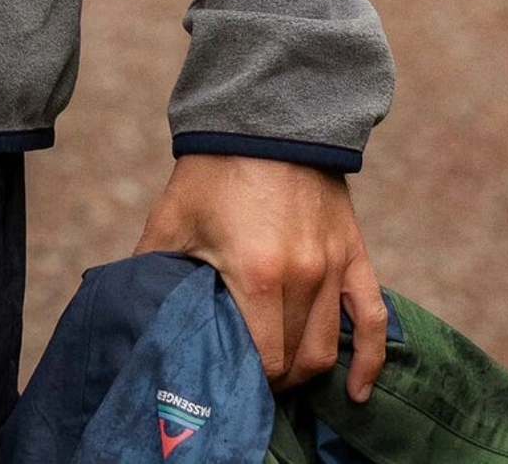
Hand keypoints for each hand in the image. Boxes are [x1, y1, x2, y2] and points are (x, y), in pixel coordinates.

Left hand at [133, 153, 387, 401]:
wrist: (264, 115)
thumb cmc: (212, 169)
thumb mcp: (173, 218)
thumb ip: (153, 267)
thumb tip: (134, 307)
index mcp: (256, 275)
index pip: (263, 360)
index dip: (247, 380)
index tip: (229, 381)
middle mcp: (303, 278)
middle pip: (296, 360)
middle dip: (273, 379)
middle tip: (250, 380)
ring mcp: (333, 268)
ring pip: (328, 348)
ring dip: (308, 372)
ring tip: (284, 379)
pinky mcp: (354, 254)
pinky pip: (374, 320)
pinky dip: (370, 361)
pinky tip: (360, 391)